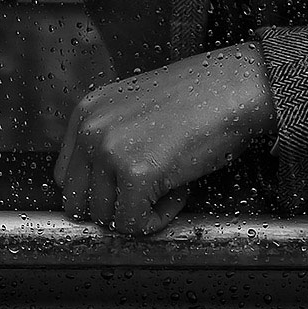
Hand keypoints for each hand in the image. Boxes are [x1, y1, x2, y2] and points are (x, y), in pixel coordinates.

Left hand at [54, 43, 275, 235]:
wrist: (239, 85)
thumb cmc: (201, 95)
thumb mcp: (138, 108)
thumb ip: (114, 139)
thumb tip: (107, 189)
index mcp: (87, 111)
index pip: (68, 176)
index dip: (101, 190)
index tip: (128, 188)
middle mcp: (90, 129)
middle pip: (79, 202)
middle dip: (115, 206)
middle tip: (151, 191)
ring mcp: (110, 151)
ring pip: (106, 217)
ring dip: (140, 211)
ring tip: (171, 183)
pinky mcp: (137, 173)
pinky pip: (134, 223)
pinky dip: (158, 218)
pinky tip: (180, 190)